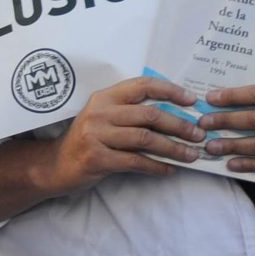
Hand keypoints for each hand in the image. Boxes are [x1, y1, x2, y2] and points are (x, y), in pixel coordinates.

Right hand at [48, 77, 205, 194]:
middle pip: (149, 114)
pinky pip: (135, 161)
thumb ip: (131, 111)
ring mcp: (96, 134)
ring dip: (173, 147)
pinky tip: (170, 170)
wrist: (55, 165)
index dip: (170, 90)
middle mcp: (100, 112)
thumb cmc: (89, 139)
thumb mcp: (105, 117)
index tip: (192, 100)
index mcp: (105, 96)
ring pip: (145, 138)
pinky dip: (157, 166)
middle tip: (199, 134)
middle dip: (179, 124)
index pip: (143, 85)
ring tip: (192, 154)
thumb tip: (176, 113)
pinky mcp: (97, 158)